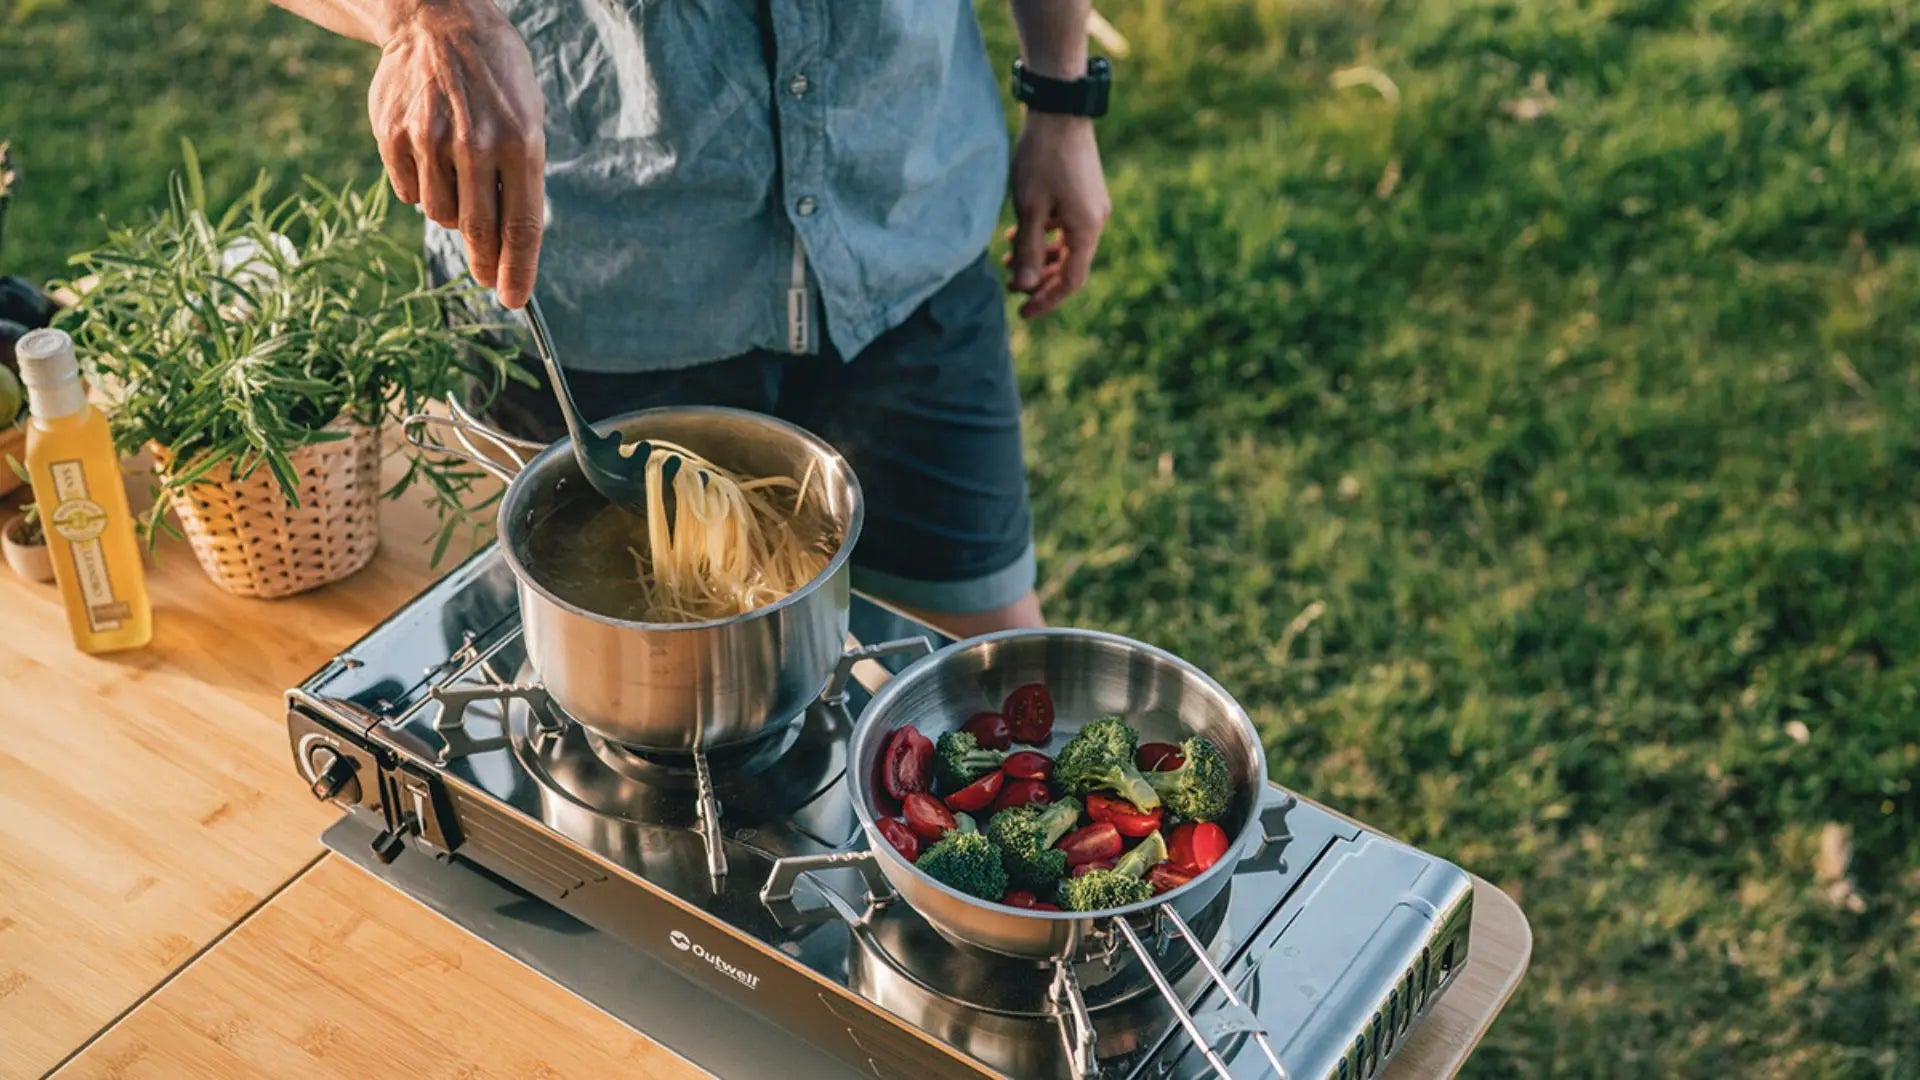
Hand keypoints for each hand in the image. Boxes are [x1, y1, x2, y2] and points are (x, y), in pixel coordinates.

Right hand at [369, 0, 545, 307]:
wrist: (440, 22)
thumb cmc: (496, 81)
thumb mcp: (527, 121)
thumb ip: (520, 180)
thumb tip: (511, 246)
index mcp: (519, 141)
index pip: (521, 225)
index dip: (518, 270)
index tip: (514, 300)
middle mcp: (474, 143)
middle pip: (478, 230)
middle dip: (485, 264)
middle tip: (487, 279)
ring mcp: (429, 139)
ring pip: (441, 214)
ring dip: (453, 214)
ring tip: (459, 178)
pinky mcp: (393, 135)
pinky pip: (409, 192)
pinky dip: (422, 189)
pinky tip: (431, 159)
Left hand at [1006, 111, 1109, 318]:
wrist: (1059, 110)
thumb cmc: (1042, 158)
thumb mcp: (1029, 208)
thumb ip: (1027, 250)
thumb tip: (1024, 286)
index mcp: (1086, 229)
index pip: (1071, 281)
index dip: (1046, 300)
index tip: (1022, 311)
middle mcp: (1096, 220)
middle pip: (1070, 266)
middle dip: (1039, 278)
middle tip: (1009, 284)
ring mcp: (1092, 205)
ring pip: (1066, 245)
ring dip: (1038, 256)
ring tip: (1006, 255)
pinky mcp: (1084, 192)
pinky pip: (1066, 226)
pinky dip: (1045, 235)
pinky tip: (1018, 230)